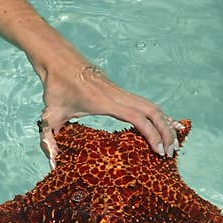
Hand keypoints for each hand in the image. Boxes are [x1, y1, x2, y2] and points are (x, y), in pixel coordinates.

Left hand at [31, 44, 180, 168]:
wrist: (57, 58)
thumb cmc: (55, 86)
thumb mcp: (50, 115)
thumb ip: (49, 140)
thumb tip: (51, 163)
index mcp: (105, 102)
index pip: (138, 118)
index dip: (152, 135)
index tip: (159, 152)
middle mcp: (118, 95)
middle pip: (153, 111)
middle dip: (166, 132)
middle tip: (171, 153)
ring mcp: (121, 91)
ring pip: (152, 106)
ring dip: (165, 123)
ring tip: (173, 143)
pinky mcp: (120, 91)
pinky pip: (145, 103)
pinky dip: (159, 114)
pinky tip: (168, 124)